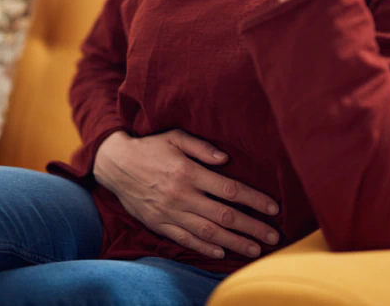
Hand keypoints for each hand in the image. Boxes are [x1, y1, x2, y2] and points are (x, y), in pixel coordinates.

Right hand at [94, 129, 280, 259]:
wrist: (115, 164)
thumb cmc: (150, 148)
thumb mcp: (175, 137)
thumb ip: (201, 147)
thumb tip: (226, 159)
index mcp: (188, 172)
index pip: (229, 190)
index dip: (254, 200)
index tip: (273, 208)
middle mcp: (181, 196)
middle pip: (224, 216)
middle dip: (252, 227)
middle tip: (274, 236)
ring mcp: (169, 213)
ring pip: (208, 233)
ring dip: (234, 243)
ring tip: (255, 250)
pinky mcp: (159, 224)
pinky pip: (185, 239)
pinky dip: (204, 248)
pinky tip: (221, 252)